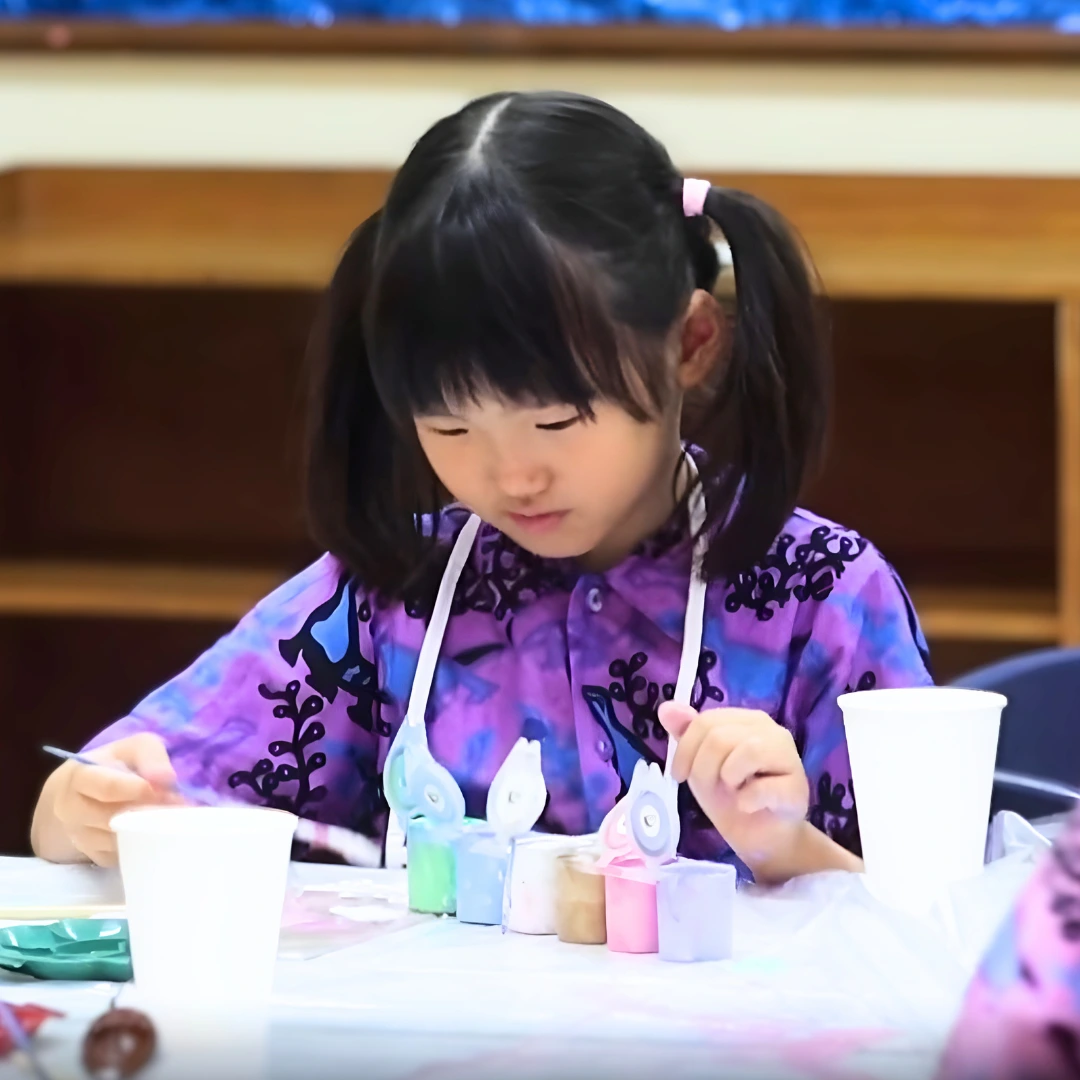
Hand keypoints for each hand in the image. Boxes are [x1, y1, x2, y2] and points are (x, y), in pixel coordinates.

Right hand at [38, 734, 180, 865]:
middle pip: (114, 818)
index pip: (108, 788)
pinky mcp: (95, 856)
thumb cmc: (113, 765)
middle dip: (149, 812)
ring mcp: (80, 837)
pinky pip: (123, 856)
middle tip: (178, 806)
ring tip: (171, 816)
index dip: (140, 789)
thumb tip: (166, 778)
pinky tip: (158, 830)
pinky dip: (144, 844)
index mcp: (78, 777)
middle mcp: (71, 810)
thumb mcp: (133, 748)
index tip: (166, 789)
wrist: (80, 794)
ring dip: (149, 830)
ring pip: (120, 840)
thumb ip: (150, 756)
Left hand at [658, 703, 809, 878]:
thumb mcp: (699, 763)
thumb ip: (686, 733)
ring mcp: (788, 756)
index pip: (706, 721)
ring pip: (746, 751)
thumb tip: (665, 707)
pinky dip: (746, 801)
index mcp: (745, 719)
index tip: (680, 775)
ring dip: (728, 779)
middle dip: (704, 769)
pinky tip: (749, 806)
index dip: (685, 750)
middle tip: (713, 788)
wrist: (760, 837)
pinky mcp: (797, 787)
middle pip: (720, 737)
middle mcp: (770, 730)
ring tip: (735, 791)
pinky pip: (762, 788)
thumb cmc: (730, 795)